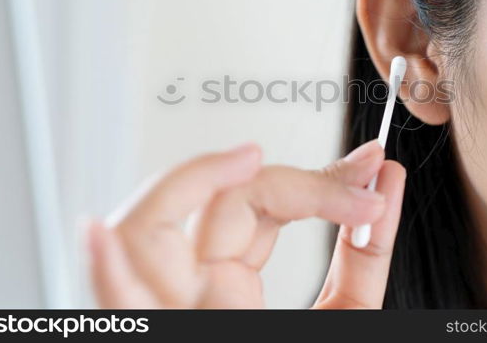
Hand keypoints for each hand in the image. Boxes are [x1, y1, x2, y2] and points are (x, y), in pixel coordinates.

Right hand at [86, 140, 405, 307]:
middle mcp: (194, 292)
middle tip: (356, 182)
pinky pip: (115, 310)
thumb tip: (387, 179)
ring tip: (246, 161)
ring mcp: (172, 314)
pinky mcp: (158, 333)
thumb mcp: (345, 316)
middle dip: (290, 182)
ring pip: (147, 233)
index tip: (372, 169)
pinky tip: (100, 236)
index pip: (256, 202)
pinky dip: (105, 272)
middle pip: (215, 205)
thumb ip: (364, 253)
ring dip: (186, 185)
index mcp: (231, 287)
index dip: (317, 179)